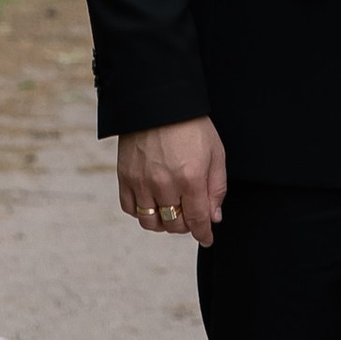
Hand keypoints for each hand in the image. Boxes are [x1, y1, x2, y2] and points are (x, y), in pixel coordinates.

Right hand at [115, 116, 225, 246]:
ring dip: (163, 223)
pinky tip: (152, 203)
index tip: (207, 239)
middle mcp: (163, 183)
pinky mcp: (124, 176)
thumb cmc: (191, 126)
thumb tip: (213, 217)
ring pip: (150, 222)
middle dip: (186, 225)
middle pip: (174, 225)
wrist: (159, 101)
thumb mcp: (215, 153)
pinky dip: (141, 212)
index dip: (204, 233)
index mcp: (190, 178)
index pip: (197, 219)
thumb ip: (216, 188)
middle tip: (190, 215)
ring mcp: (140, 181)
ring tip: (170, 212)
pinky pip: (130, 208)